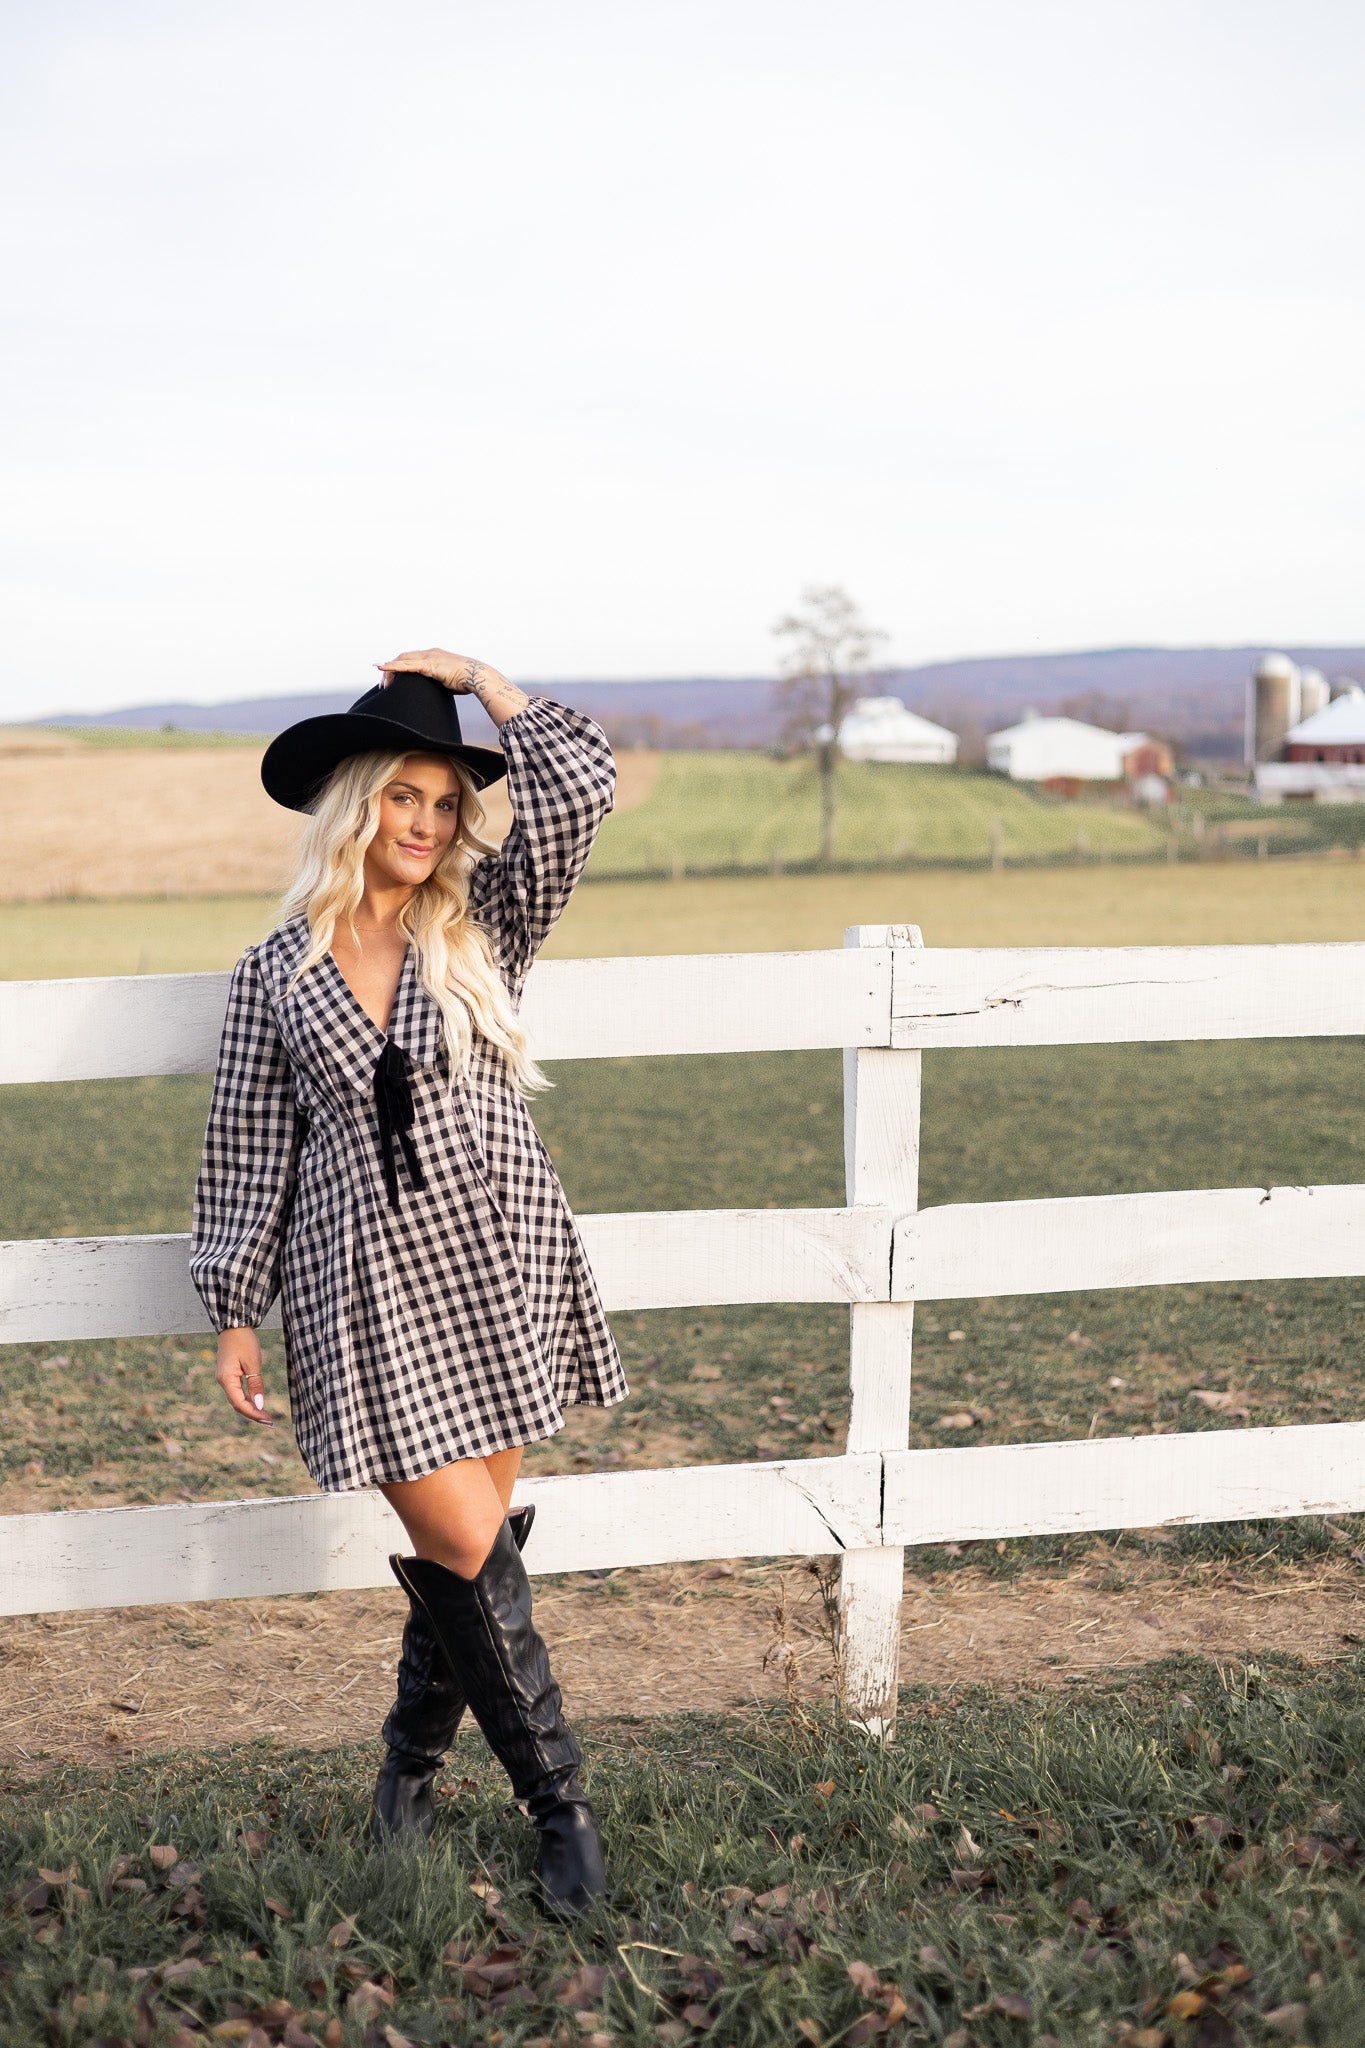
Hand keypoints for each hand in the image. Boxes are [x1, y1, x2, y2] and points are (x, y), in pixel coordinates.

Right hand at [216, 1327, 273, 1425]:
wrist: (234, 1325)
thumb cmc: (244, 1341)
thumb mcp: (253, 1363)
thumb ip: (256, 1385)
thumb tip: (259, 1405)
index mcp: (227, 1379)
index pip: (240, 1403)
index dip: (254, 1414)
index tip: (268, 1420)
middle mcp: (223, 1381)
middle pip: (238, 1404)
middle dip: (253, 1414)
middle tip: (270, 1423)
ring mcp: (225, 1379)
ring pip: (237, 1400)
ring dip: (251, 1409)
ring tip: (266, 1417)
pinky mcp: (228, 1375)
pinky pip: (237, 1393)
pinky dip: (247, 1400)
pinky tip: (257, 1405)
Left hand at [377, 649, 504, 695]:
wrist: (478, 677)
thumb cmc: (468, 682)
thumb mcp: (449, 681)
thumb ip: (440, 683)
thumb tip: (436, 694)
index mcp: (434, 656)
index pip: (411, 659)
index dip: (399, 668)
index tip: (392, 681)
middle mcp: (430, 653)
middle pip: (403, 658)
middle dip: (390, 670)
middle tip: (383, 685)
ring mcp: (429, 657)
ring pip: (402, 660)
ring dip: (389, 671)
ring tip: (382, 684)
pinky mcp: (429, 665)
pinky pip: (406, 665)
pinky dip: (392, 666)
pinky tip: (381, 667)